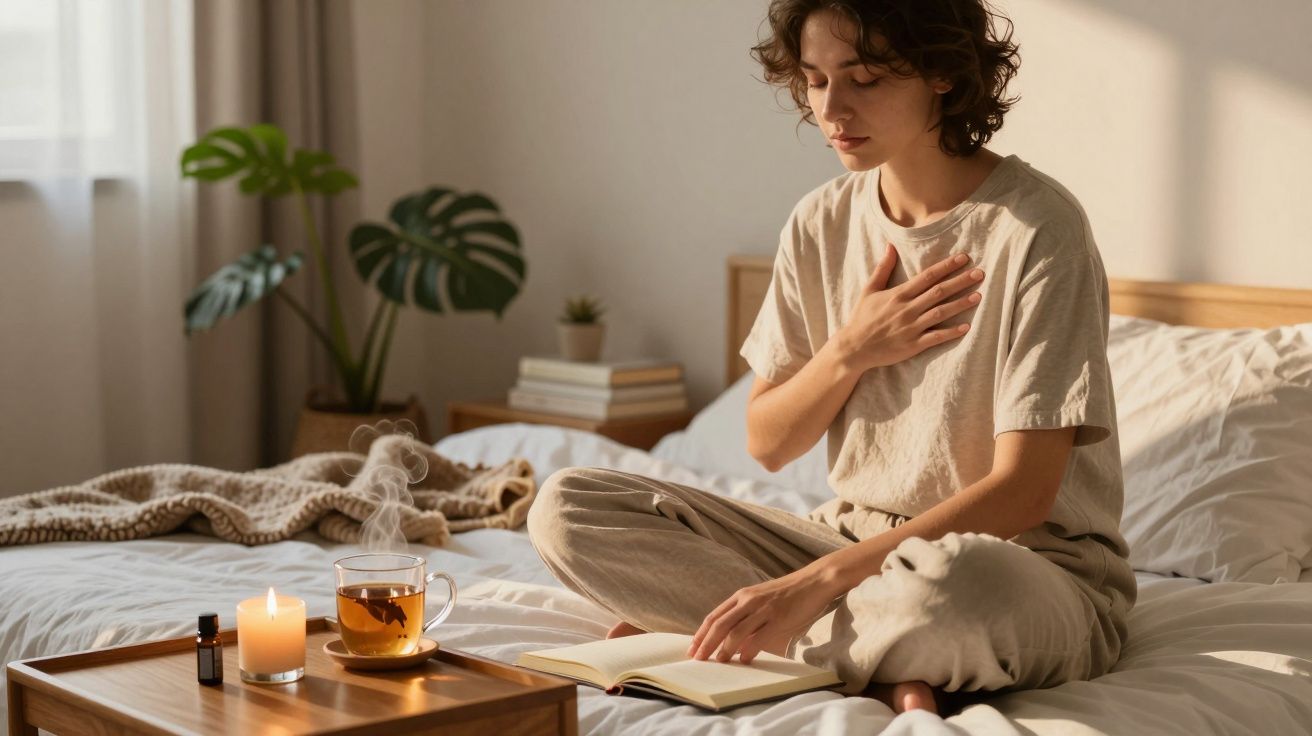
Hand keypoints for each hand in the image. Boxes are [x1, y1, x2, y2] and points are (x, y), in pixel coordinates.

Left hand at [686, 563, 841, 664]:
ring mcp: (763, 608)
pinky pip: (759, 636)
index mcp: (742, 596)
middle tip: (697, 659)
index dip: (701, 634)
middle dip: (706, 643)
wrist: (815, 580)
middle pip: (719, 624)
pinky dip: (749, 650)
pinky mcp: (779, 617)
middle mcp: (748, 600)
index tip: (693, 649)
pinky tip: (744, 660)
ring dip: (724, 649)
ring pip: (736, 631)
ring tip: (718, 662)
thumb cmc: (789, 594)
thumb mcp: (762, 601)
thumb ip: (747, 618)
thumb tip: (732, 642)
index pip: (714, 616)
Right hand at [837, 243, 983, 372]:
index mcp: (898, 294)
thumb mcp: (869, 290)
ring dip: (960, 304)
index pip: (927, 276)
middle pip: (938, 292)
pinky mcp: (913, 345)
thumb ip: (882, 268)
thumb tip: (891, 246)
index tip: (963, 258)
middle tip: (980, 273)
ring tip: (978, 296)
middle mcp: (907, 309)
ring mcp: (911, 327)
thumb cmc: (862, 318)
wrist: (854, 348)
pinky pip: (935, 337)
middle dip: (960, 281)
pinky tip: (966, 327)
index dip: (946, 266)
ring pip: (940, 313)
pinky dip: (951, 332)